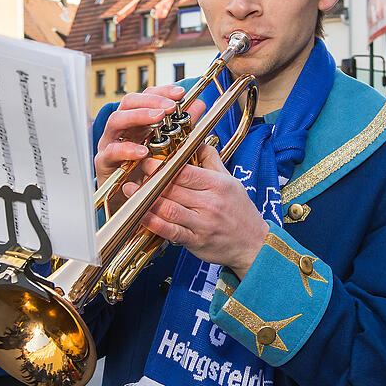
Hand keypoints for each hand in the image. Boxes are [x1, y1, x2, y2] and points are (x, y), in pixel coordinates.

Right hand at [94, 85, 205, 186]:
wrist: (125, 199)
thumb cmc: (143, 170)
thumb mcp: (167, 145)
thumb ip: (182, 125)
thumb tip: (200, 104)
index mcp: (137, 120)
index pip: (146, 96)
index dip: (162, 91)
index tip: (181, 93)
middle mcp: (122, 128)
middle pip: (129, 102)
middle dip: (151, 101)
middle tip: (170, 106)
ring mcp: (110, 142)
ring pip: (116, 120)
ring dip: (138, 116)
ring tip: (158, 118)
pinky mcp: (104, 162)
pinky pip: (111, 152)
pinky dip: (127, 149)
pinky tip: (143, 151)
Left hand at [123, 144, 268, 279]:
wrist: (255, 245)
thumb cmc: (241, 212)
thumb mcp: (231, 182)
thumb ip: (211, 161)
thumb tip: (197, 140)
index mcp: (218, 184)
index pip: (185, 170)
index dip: (163, 164)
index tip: (147, 158)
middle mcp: (210, 203)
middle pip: (174, 188)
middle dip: (150, 179)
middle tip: (134, 172)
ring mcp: (203, 223)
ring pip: (169, 208)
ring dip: (146, 199)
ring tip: (130, 190)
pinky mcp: (196, 241)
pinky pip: (171, 231)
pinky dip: (154, 223)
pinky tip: (141, 215)